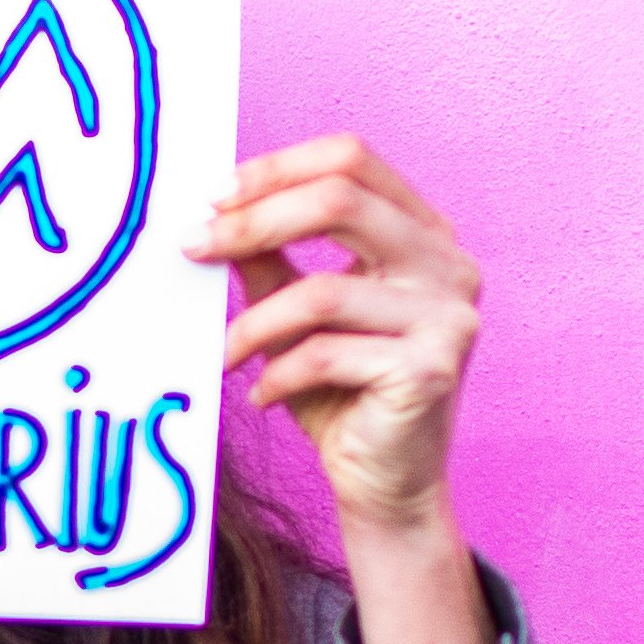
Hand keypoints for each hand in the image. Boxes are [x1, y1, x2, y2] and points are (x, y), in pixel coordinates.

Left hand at [195, 129, 499, 643]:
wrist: (385, 484)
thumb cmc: (341, 393)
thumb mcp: (296, 312)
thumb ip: (269, 257)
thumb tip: (213, 207)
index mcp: (424, 232)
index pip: (353, 159)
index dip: (278, 169)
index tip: (214, 198)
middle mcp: (449, 263)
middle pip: (342, 199)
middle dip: (253, 220)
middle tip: (193, 247)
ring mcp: (450, 316)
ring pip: (324, 289)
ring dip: (254, 322)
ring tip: (224, 351)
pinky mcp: (432, 369)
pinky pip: (328, 353)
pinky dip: (278, 373)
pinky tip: (261, 394)